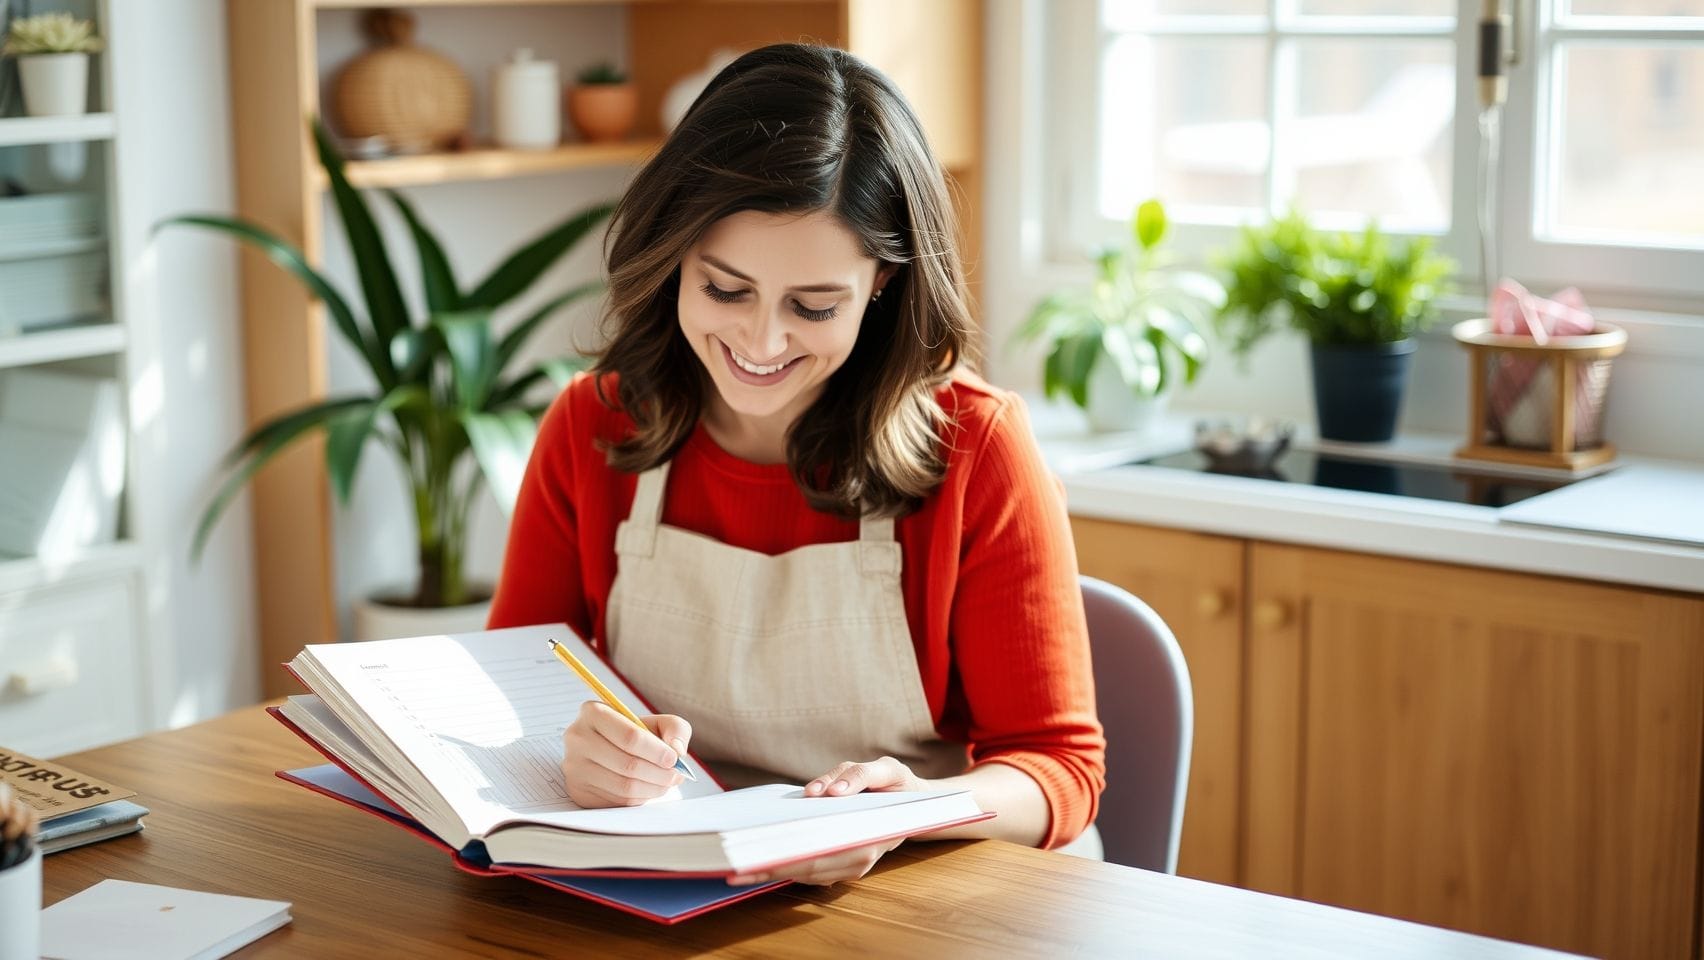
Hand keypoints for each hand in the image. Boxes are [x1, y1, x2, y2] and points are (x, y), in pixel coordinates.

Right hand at [561, 701, 690, 807]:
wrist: (609, 749)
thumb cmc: (635, 734)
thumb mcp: (657, 722)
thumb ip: (675, 728)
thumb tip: (676, 751)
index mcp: (593, 712)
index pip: (629, 736)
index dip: (656, 751)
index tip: (674, 758)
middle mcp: (577, 738)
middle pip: (627, 764)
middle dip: (659, 773)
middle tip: (676, 775)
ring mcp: (574, 767)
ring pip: (623, 786)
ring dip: (653, 788)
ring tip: (667, 783)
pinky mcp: (577, 791)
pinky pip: (616, 801)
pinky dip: (639, 798)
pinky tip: (649, 789)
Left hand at [728, 756, 926, 886]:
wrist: (916, 805)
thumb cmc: (896, 785)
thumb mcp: (883, 769)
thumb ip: (855, 776)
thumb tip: (820, 792)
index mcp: (870, 836)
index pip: (819, 852)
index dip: (783, 857)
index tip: (753, 856)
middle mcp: (861, 858)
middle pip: (808, 868)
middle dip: (769, 868)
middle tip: (733, 868)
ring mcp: (854, 865)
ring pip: (808, 874)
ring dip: (774, 873)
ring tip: (739, 870)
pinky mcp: (846, 865)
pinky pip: (814, 871)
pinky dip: (788, 868)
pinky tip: (761, 864)